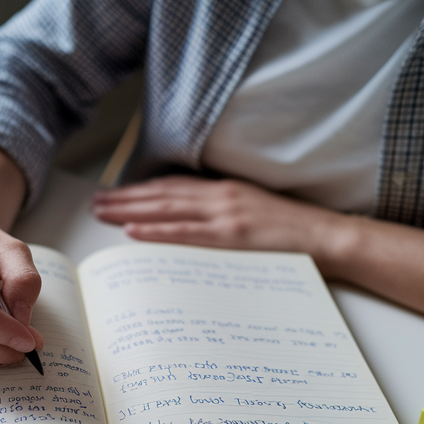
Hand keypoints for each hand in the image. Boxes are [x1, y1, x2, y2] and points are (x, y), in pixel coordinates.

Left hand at [92, 175, 356, 268]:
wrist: (328, 237)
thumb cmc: (294, 233)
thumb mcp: (255, 214)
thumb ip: (225, 216)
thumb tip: (197, 226)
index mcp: (226, 190)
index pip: (174, 187)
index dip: (141, 189)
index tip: (115, 193)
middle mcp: (221, 196)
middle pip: (162, 194)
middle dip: (125, 198)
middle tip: (95, 202)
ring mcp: (226, 214)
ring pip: (167, 209)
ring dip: (130, 210)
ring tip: (102, 213)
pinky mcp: (231, 235)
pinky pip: (185, 234)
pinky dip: (156, 231)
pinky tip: (132, 231)